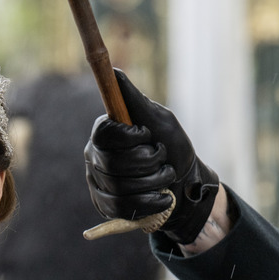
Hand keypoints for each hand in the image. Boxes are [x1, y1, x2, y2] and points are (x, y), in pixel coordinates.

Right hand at [84, 69, 218, 243]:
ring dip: (153, 182)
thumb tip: (113, 71)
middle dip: (147, 162)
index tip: (147, 136)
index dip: (129, 138)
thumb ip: (134, 101)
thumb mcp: (159, 120)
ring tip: (165, 177)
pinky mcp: (104, 205)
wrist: (184, 183)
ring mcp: (97, 182)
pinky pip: (120, 208)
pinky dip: (148, 204)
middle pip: (112, 163)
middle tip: (161, 158)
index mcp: (104, 132)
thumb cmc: (172, 146)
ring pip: (119, 187)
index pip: (104, 134)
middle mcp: (94, 156)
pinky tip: (161, 198)